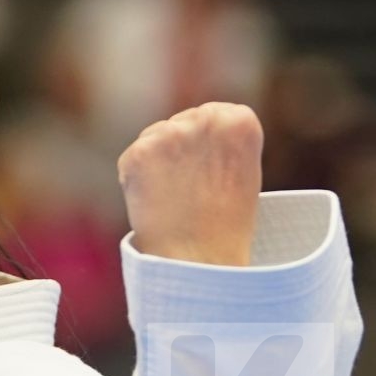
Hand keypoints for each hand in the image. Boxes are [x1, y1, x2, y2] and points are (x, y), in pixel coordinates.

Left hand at [117, 102, 262, 265]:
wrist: (199, 260)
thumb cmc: (226, 226)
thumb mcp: (242, 172)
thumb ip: (220, 142)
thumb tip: (187, 128)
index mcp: (240, 120)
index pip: (215, 115)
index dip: (208, 146)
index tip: (212, 172)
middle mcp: (206, 118)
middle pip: (182, 123)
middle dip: (180, 150)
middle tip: (190, 192)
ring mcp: (170, 133)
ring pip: (155, 137)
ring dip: (158, 162)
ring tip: (175, 200)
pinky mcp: (139, 152)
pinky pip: (134, 159)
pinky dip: (137, 179)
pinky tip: (155, 202)